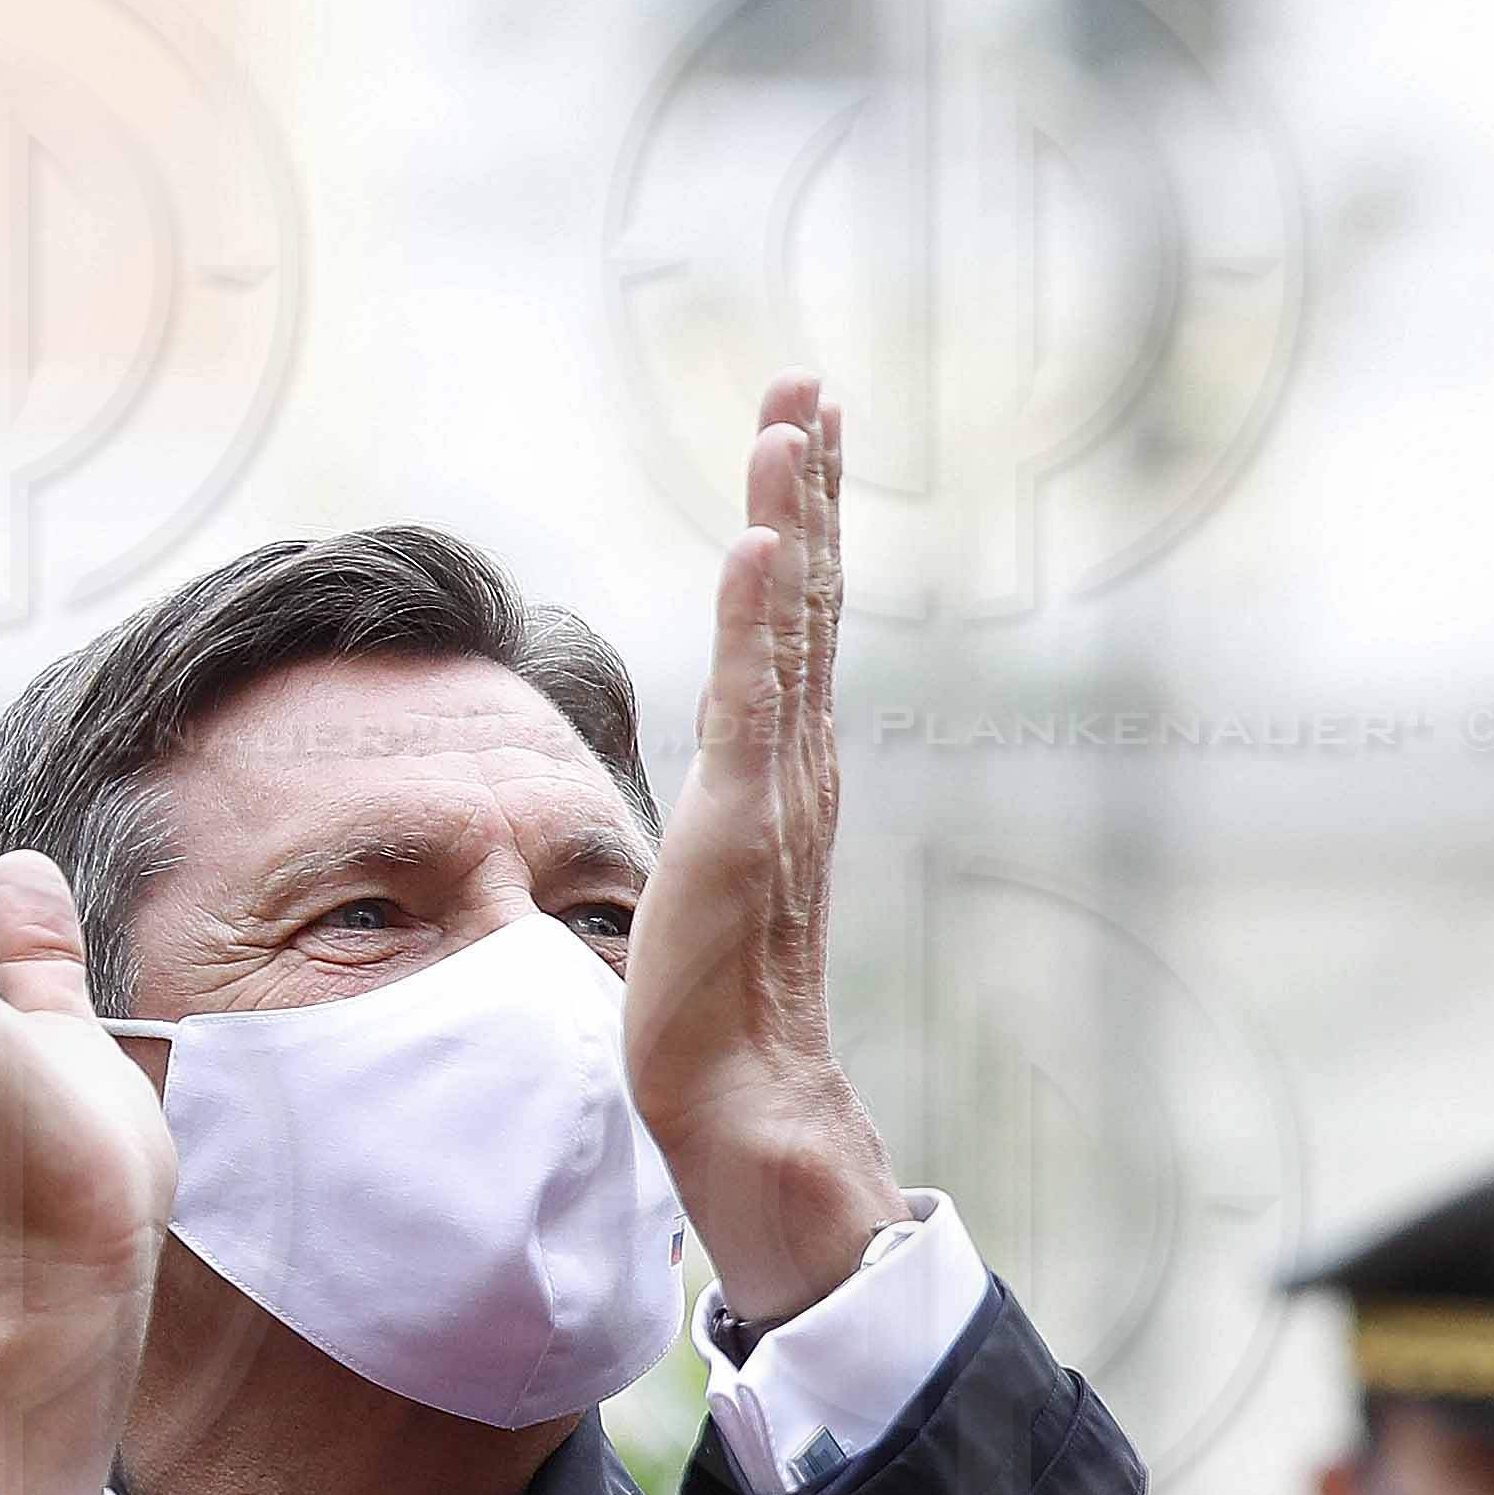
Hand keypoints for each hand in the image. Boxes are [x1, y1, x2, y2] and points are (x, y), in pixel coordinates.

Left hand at [625, 378, 898, 1327]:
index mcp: (784, 786)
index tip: (798, 440)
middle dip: (809, 484)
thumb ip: (701, 853)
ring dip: (793, 511)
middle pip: (811, 599)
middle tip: (810, 381)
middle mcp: (800, 772)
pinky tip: (766, 529)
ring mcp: (779, 791)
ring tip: (792, 414)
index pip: (793, 634)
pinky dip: (764, 603)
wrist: (743, 1113)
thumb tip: (682, 849)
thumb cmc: (712, 1036)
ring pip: (792, 621)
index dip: (798, 532)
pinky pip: (757, 687)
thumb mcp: (695, 907)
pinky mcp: (745, 818)